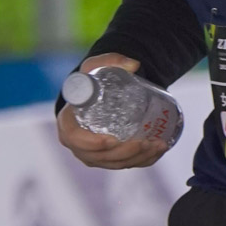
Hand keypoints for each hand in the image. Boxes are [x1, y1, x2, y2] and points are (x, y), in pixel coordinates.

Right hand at [55, 54, 168, 169]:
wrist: (99, 95)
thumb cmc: (93, 82)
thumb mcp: (97, 67)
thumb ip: (112, 60)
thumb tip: (135, 65)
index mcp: (68, 123)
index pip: (74, 139)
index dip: (91, 143)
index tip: (112, 139)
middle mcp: (79, 144)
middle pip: (99, 156)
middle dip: (124, 153)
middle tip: (144, 142)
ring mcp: (94, 154)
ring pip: (115, 163)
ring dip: (137, 158)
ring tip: (157, 145)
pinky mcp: (108, 159)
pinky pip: (125, 164)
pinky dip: (143, 161)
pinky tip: (157, 151)